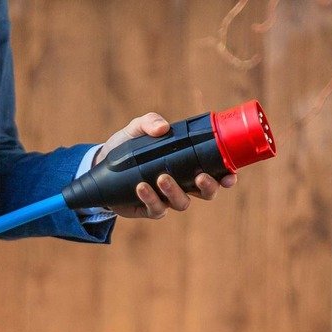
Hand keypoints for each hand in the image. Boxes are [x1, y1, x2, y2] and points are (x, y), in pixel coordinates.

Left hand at [96, 112, 238, 219]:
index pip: (216, 172)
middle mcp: (182, 183)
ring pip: (182, 203)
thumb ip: (150, 122)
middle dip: (208, 188)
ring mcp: (166, 198)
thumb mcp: (137, 129)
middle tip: (199, 177)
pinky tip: (141, 186)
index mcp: (189, 164)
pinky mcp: (149, 208)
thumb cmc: (127, 146)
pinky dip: (150, 198)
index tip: (230, 175)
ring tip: (162, 177)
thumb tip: (163, 127)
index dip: (227, 176)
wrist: (101, 165)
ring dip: (175, 191)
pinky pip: (156, 209)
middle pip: (206, 193)